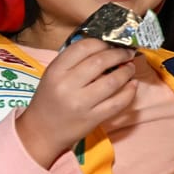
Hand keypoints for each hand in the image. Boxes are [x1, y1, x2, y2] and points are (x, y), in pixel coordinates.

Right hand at [14, 40, 139, 166]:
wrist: (42, 130)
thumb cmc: (50, 99)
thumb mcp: (53, 75)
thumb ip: (74, 62)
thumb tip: (105, 49)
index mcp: (56, 70)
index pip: (83, 47)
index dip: (102, 42)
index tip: (112, 43)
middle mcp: (67, 85)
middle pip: (100, 61)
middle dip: (119, 54)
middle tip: (127, 53)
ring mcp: (81, 103)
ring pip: (112, 82)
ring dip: (127, 72)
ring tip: (130, 68)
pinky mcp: (93, 118)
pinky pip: (117, 103)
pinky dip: (129, 92)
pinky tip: (132, 85)